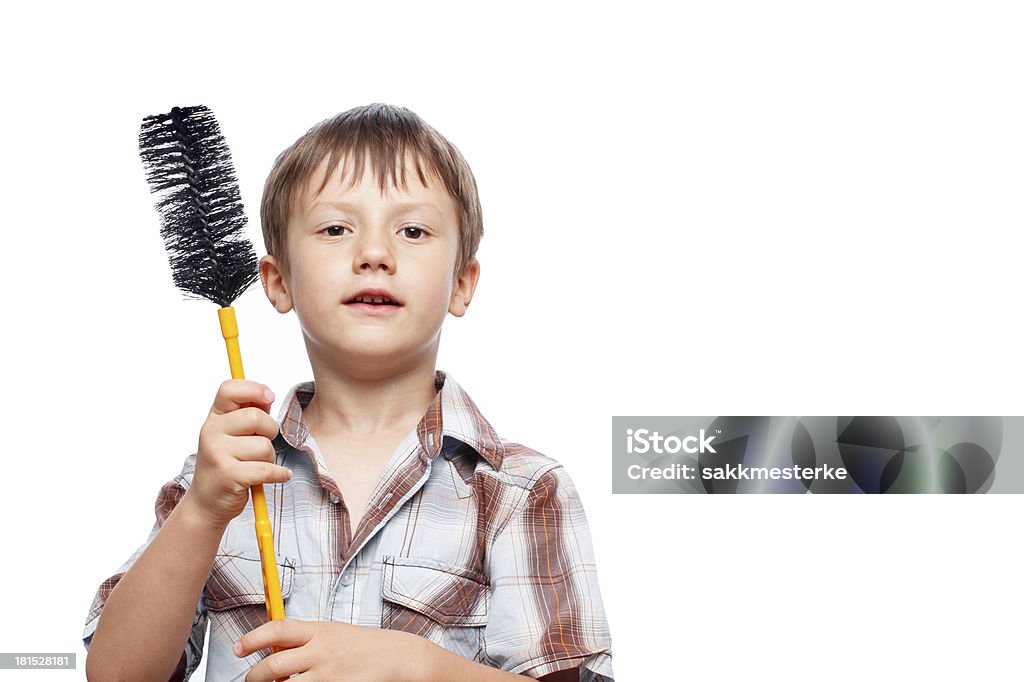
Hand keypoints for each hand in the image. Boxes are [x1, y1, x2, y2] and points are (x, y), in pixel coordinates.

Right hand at [182, 379, 289, 527]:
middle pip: (256, 417)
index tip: (269, 397)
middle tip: (263, 443)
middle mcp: (211, 432)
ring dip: (270, 458)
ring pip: (265, 446)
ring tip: (257, 465)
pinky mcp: (228, 475)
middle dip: (270, 430)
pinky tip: (279, 476)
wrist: (207, 503)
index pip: (229, 389)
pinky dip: (279, 474)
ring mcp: (217, 453)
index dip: (254, 389)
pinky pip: (267, 469)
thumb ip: (249, 413)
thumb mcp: (232, 434)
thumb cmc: (227, 464)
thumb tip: (267, 396)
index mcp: (214, 417)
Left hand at [235, 618, 424, 681]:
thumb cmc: (367, 646)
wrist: (399, 659)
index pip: (278, 629)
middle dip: (255, 677)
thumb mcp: (335, 633)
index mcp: (321, 631)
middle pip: (273, 665)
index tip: (238, 648)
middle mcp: (322, 651)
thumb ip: (306, 639)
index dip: (252, 639)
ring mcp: (328, 675)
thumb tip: (274, 649)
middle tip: (252, 680)